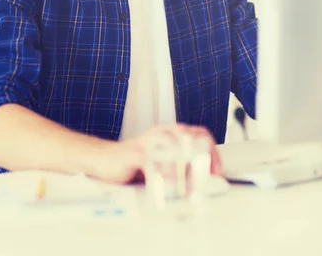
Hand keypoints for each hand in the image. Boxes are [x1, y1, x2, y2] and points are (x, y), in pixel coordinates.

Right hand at [89, 123, 221, 184]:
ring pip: (175, 150)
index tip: (218, 170)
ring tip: (191, 188)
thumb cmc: (132, 163)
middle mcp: (162, 133)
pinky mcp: (135, 153)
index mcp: (170, 133)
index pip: (200, 134)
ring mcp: (149, 141)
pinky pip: (153, 162)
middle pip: (191, 140)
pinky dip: (163, 175)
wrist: (103, 160)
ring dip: (186, 170)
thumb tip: (203, 184)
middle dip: (203, 160)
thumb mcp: (161, 163)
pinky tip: (168, 186)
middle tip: (208, 180)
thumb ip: (179, 169)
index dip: (213, 152)